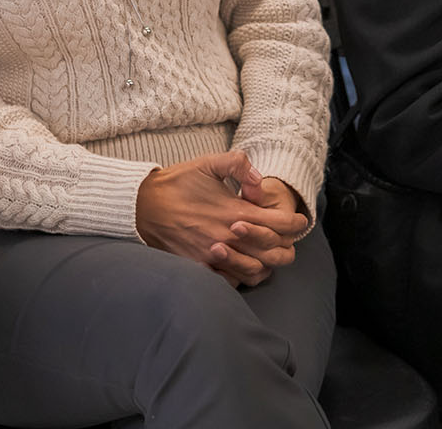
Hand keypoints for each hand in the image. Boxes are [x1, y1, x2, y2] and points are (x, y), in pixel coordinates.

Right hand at [135, 152, 307, 288]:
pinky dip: (242, 274)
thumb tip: (259, 181)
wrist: (140, 205)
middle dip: (287, 245)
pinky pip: (229, 280)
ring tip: (269, 252)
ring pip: (255, 270)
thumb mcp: (208, 162)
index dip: (296, 223)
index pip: (279, 224)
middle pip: (273, 251)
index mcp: (234, 211)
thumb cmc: (177, 183)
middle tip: (289, 238)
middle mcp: (227, 236)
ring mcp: (213, 255)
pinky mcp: (198, 267)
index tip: (300, 221)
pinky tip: (245, 263)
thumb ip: (239, 165)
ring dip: (267, 261)